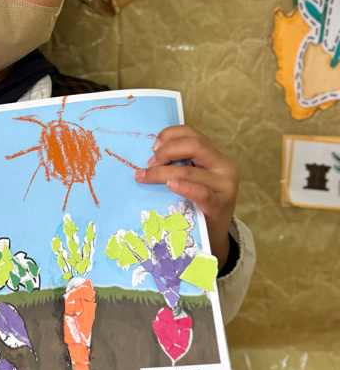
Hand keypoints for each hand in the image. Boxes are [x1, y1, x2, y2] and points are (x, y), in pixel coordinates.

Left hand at [134, 125, 238, 268]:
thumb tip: (149, 154)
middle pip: (194, 145)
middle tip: (148, 164)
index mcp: (216, 156)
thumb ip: (179, 164)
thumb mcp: (192, 179)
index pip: (192, 133)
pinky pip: (200, 192)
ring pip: (189, 171)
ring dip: (161, 172)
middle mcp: (224, 166)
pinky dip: (183, 187)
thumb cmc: (196, 204)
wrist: (212, 236)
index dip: (169, 135)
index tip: (152, 147)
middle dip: (166, 151)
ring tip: (143, 177)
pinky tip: (170, 186)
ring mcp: (225, 186)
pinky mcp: (220, 205)